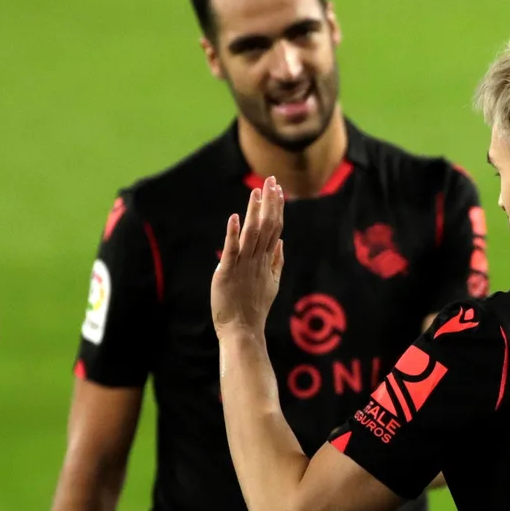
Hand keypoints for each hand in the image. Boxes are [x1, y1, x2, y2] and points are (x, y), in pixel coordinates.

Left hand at [210, 178, 286, 335]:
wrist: (242, 330)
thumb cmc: (254, 309)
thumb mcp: (271, 284)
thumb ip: (277, 262)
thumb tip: (282, 242)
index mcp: (267, 261)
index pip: (274, 228)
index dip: (276, 208)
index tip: (278, 189)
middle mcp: (257, 260)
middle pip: (266, 226)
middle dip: (269, 203)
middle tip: (272, 180)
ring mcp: (244, 265)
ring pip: (252, 234)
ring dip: (255, 212)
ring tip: (257, 191)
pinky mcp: (227, 272)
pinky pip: (232, 250)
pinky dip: (233, 233)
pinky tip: (235, 218)